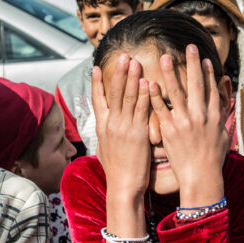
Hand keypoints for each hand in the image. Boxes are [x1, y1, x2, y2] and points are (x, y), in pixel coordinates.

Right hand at [92, 54, 152, 198]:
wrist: (122, 187)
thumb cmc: (117, 172)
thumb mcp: (106, 150)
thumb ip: (107, 135)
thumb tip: (106, 128)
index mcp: (102, 127)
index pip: (97, 99)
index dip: (97, 82)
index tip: (96, 67)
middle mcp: (111, 124)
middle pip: (113, 93)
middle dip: (118, 73)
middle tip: (123, 55)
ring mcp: (124, 128)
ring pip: (127, 97)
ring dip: (131, 78)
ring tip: (135, 61)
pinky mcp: (138, 134)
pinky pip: (141, 110)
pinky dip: (144, 95)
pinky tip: (147, 82)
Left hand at [147, 44, 228, 206]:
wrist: (202, 178)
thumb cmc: (213, 158)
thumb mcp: (224, 134)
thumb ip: (223, 112)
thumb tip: (225, 94)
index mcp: (214, 116)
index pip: (211, 89)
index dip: (207, 72)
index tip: (203, 57)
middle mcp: (201, 116)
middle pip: (196, 84)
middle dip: (192, 64)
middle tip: (188, 46)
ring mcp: (185, 123)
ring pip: (177, 93)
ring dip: (171, 74)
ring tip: (165, 57)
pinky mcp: (170, 131)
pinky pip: (161, 110)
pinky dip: (154, 96)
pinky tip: (149, 83)